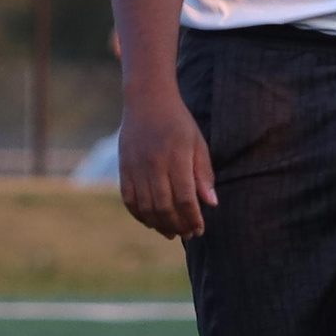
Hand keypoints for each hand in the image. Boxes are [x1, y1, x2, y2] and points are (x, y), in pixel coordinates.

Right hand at [119, 89, 216, 239]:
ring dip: (159, 225)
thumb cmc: (179, 123)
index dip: (193, 218)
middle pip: (164, 207)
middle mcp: (154, 164)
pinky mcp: (123, 168)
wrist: (147, 100)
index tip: (200, 229)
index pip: (185, 198)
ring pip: (145, 207)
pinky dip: (139, 215)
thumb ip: (204, 174)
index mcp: (176, 157)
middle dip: (177, 226)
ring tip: (172, 233)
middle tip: (188, 235)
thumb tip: (211, 204)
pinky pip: (129, 199)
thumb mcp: (198, 143)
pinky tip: (152, 222)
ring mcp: (135, 167)